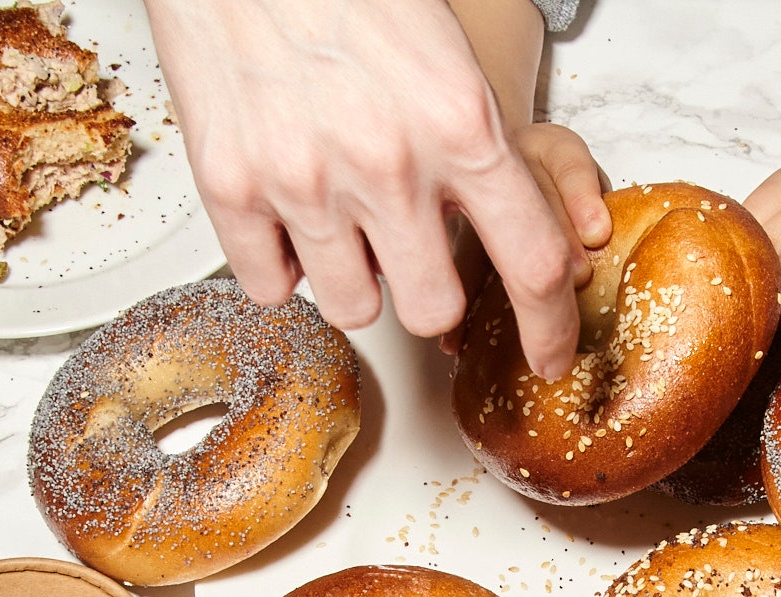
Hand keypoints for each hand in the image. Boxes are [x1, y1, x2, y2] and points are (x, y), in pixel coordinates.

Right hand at [145, 0, 582, 376]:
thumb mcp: (447, 55)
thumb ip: (477, 147)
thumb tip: (498, 231)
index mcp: (462, 123)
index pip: (534, 264)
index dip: (549, 328)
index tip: (549, 357)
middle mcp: (387, 163)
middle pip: (433, 310)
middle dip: (429, 293)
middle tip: (409, 249)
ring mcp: (303, 182)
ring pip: (352, 308)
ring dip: (355, 280)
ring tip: (342, 221)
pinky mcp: (230, 188)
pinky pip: (270, 287)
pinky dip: (282, 265)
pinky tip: (287, 214)